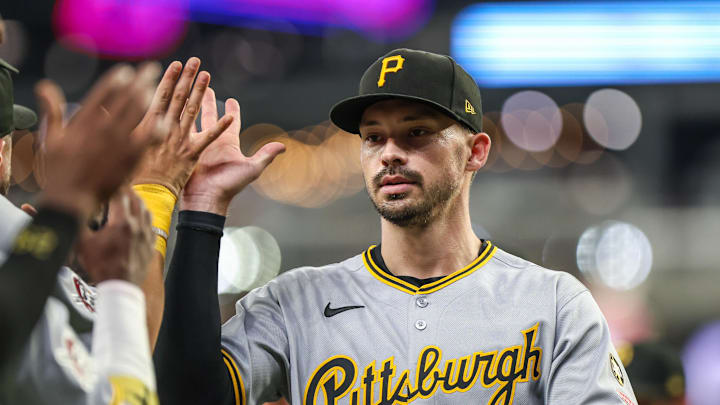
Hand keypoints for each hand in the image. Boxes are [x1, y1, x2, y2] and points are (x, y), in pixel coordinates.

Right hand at [34, 63, 163, 219]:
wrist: (72, 198)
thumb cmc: (59, 170)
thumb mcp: (52, 138)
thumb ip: (52, 110)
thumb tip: (44, 86)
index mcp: (83, 120)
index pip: (103, 93)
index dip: (117, 80)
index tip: (126, 71)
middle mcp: (102, 127)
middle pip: (125, 97)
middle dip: (140, 81)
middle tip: (152, 69)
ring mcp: (118, 141)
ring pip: (137, 113)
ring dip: (149, 97)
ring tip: (158, 88)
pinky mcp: (130, 157)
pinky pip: (148, 137)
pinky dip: (156, 127)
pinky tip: (165, 120)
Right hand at [75, 188, 153, 284]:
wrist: (119, 286)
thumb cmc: (102, 267)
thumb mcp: (83, 244)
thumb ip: (78, 224)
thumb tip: (72, 210)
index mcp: (122, 223)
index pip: (121, 195)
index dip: (114, 186)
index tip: (109, 182)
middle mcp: (138, 226)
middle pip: (136, 200)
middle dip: (127, 191)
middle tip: (120, 186)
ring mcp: (146, 235)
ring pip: (146, 211)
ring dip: (138, 202)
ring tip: (130, 199)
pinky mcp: (151, 244)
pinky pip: (152, 225)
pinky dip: (145, 217)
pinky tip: (140, 218)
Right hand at [131, 58, 232, 195]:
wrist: (141, 195)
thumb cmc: (128, 174)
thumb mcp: (120, 145)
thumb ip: (122, 126)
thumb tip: (113, 108)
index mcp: (147, 125)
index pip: (159, 96)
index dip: (168, 79)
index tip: (175, 64)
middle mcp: (164, 129)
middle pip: (177, 98)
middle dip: (186, 78)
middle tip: (194, 60)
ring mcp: (178, 141)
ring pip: (192, 112)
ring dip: (200, 92)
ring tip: (207, 75)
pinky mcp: (190, 155)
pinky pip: (208, 139)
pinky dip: (219, 128)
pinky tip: (230, 116)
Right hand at [180, 88, 284, 214]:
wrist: (207, 198)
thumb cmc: (230, 185)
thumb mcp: (251, 169)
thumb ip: (265, 155)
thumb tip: (284, 146)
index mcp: (228, 143)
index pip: (232, 121)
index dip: (233, 110)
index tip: (232, 99)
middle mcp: (213, 141)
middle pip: (211, 116)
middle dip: (209, 101)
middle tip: (207, 86)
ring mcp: (198, 144)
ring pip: (194, 119)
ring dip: (191, 105)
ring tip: (188, 90)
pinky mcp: (184, 149)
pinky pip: (181, 130)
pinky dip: (178, 118)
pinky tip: (172, 106)